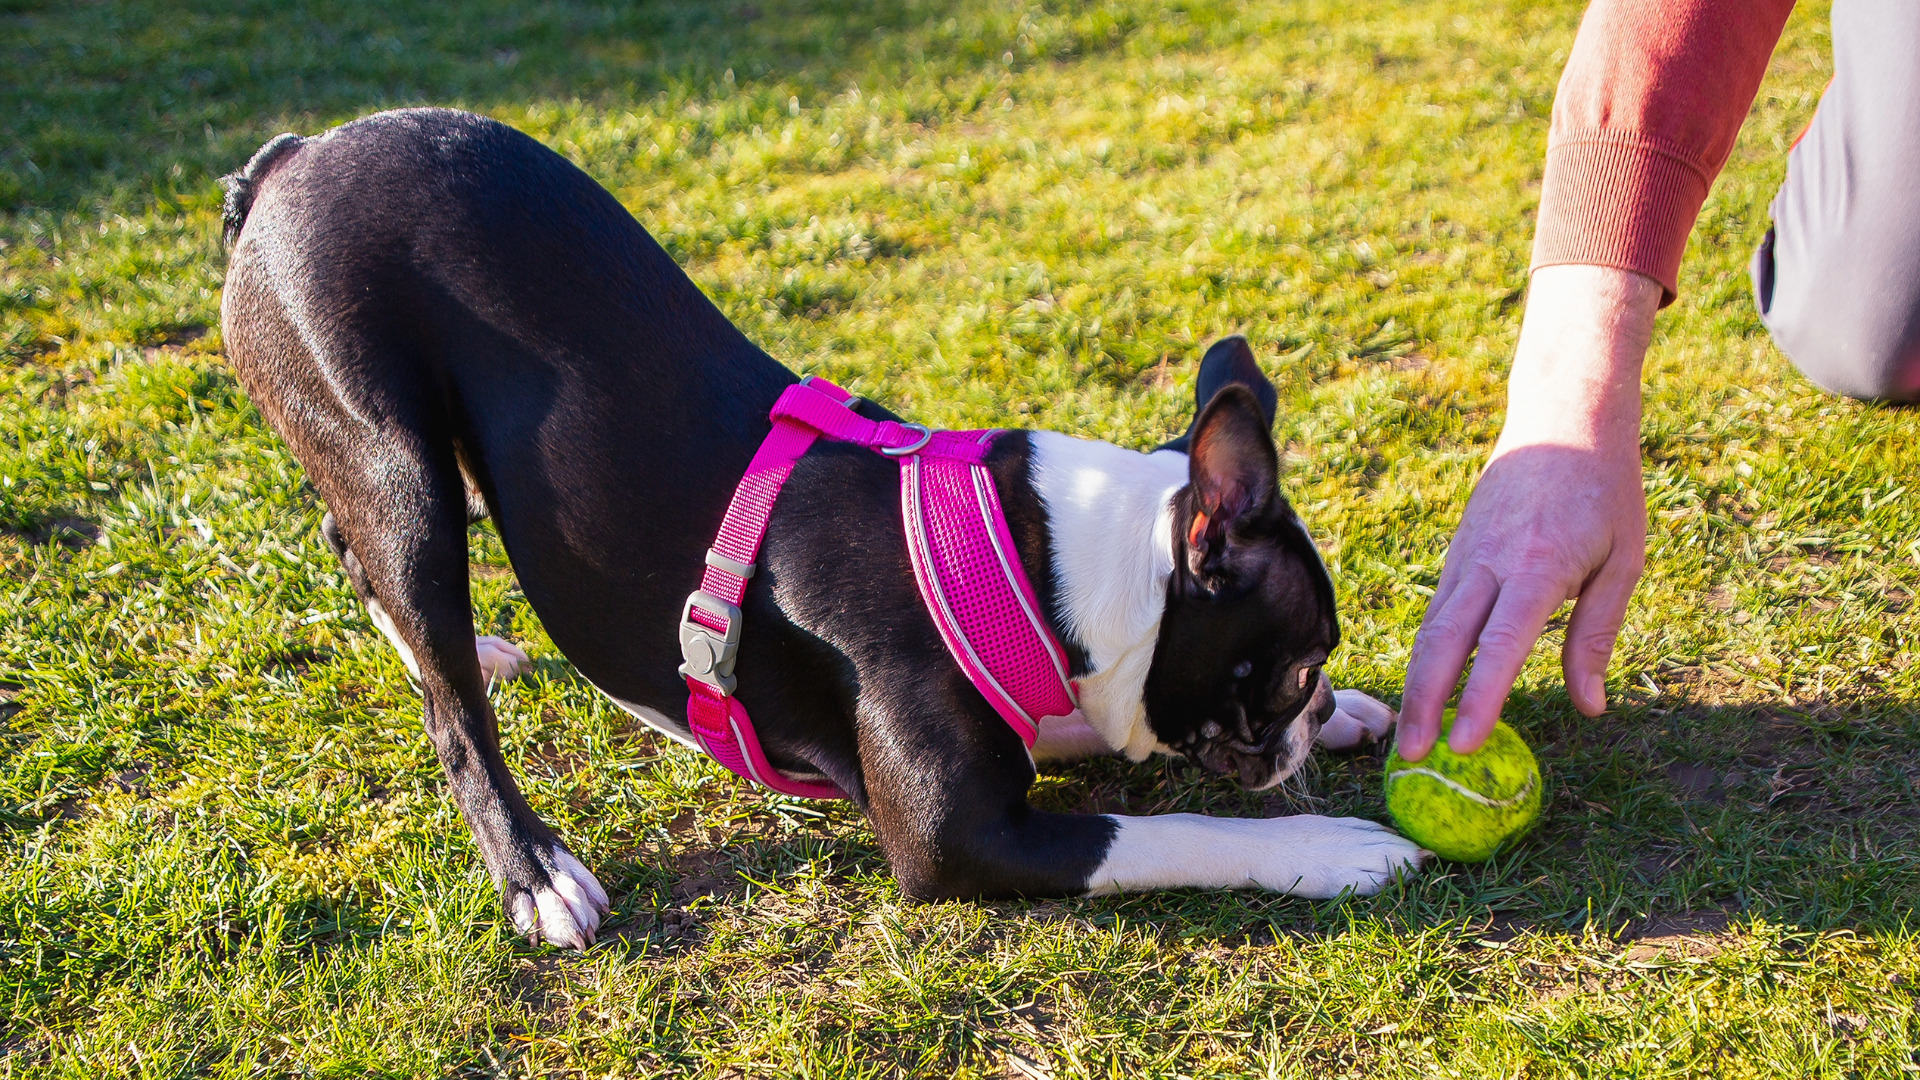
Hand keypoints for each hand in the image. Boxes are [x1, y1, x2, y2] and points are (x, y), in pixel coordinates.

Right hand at [1398, 265, 1660, 759]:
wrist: (1563, 416)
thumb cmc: (1606, 491)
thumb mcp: (1623, 562)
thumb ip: (1596, 635)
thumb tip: (1589, 707)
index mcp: (1537, 566)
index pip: (1499, 645)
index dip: (1480, 698)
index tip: (1465, 746)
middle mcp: (1488, 563)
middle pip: (1442, 642)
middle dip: (1423, 702)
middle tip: (1414, 756)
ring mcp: (1465, 555)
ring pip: (1430, 629)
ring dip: (1417, 684)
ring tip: (1412, 736)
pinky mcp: (1457, 552)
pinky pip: (1438, 610)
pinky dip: (1428, 654)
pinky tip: (1428, 688)